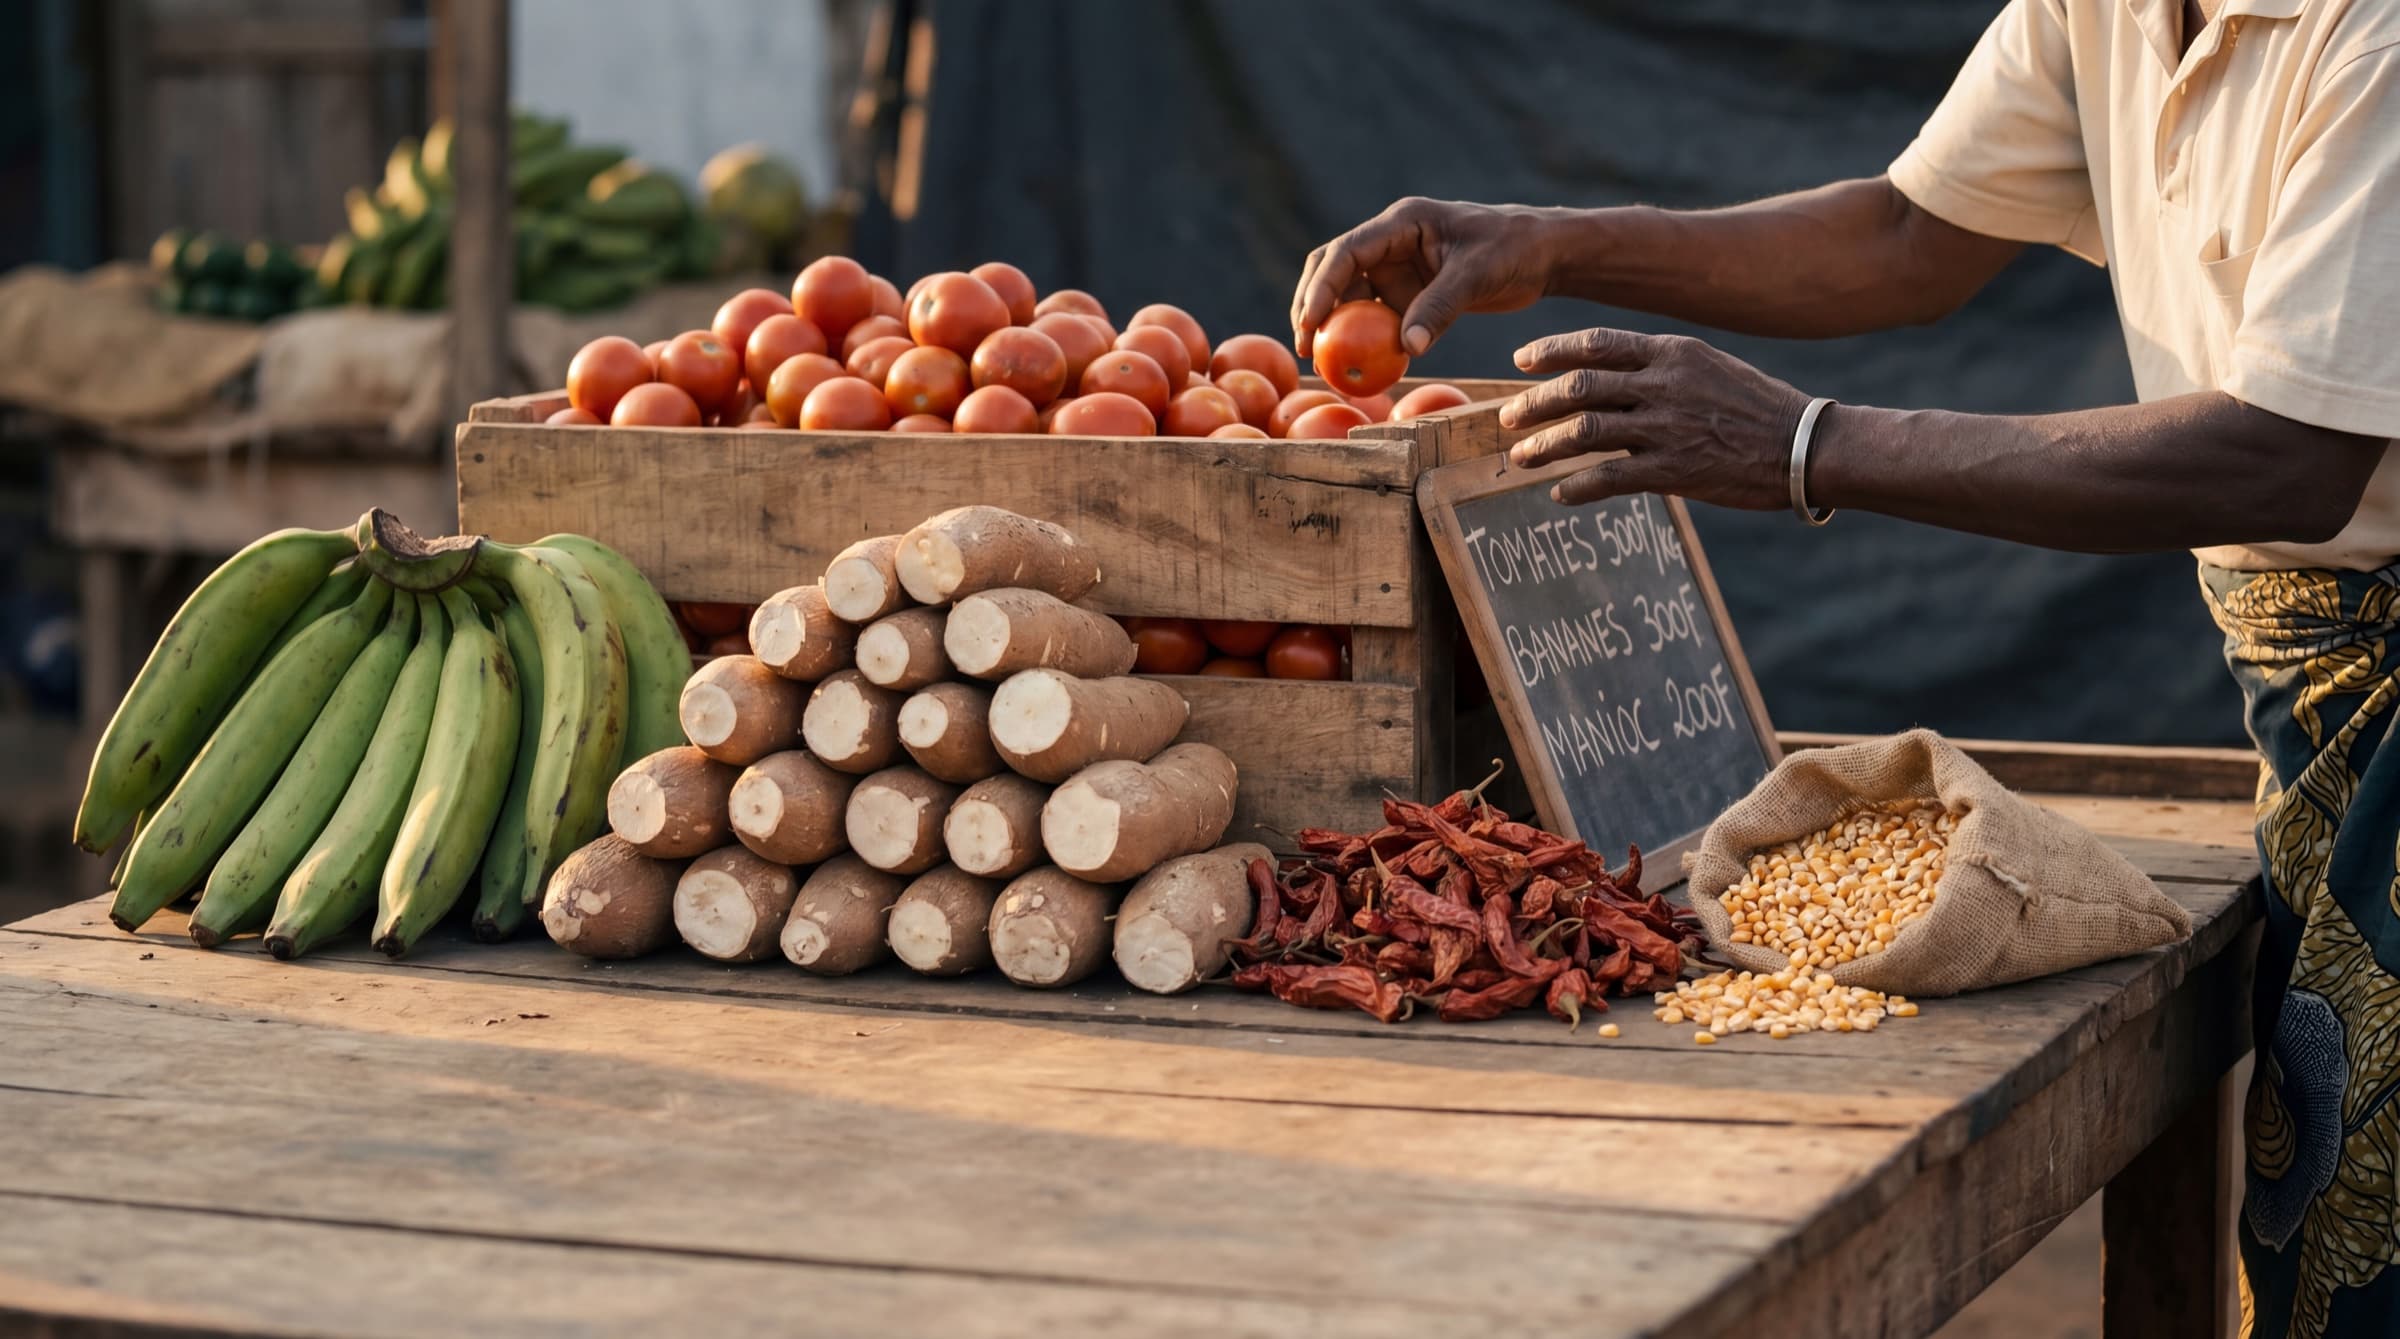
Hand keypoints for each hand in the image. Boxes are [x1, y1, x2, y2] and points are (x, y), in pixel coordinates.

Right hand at [1291, 198, 1558, 356]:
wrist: (1542, 255)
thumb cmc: (1513, 249)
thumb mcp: (1477, 275)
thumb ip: (1440, 308)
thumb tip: (1407, 349)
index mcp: (1402, 223)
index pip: (1346, 252)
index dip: (1322, 287)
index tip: (1310, 324)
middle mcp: (1391, 242)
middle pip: (1333, 271)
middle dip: (1313, 307)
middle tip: (1306, 348)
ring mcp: (1397, 268)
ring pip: (1350, 296)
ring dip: (1336, 329)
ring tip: (1327, 366)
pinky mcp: (1408, 293)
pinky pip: (1376, 318)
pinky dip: (1365, 341)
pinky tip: (1363, 368)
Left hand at [1499, 328, 1812, 509]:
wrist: (1804, 446)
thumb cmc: (1758, 408)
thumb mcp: (1709, 368)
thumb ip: (1661, 369)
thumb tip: (1612, 378)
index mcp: (1672, 353)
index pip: (1596, 343)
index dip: (1551, 352)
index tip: (1521, 362)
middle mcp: (1663, 385)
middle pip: (1579, 387)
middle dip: (1534, 403)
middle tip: (1507, 418)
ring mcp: (1666, 428)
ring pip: (1584, 432)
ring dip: (1544, 446)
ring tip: (1520, 458)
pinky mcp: (1673, 470)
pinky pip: (1609, 478)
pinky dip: (1577, 487)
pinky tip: (1560, 494)